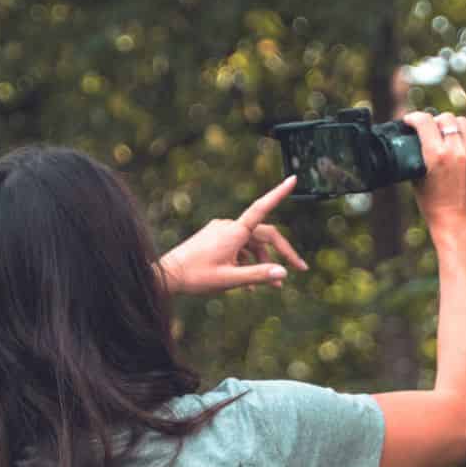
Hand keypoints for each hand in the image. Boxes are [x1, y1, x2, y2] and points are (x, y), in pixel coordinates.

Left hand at [157, 176, 308, 293]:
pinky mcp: (215, 238)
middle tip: (299, 268)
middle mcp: (229, 227)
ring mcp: (221, 232)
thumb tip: (283, 273)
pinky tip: (249, 284)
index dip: (278, 193)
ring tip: (272, 286)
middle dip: (281, 252)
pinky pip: (238, 247)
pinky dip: (247, 262)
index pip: (262, 208)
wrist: (167, 275)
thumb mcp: (229, 280)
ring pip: (252, 243)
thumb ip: (258, 276)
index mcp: (234, 232)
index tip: (293, 179)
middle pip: (264, 234)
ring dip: (263, 261)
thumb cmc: (196, 277)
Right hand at [403, 111, 465, 234]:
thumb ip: (416, 157)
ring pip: (463, 122)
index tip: (410, 120)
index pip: (424, 122)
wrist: (457, 222)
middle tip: (430, 128)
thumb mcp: (416, 179)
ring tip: (448, 129)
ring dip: (453, 122)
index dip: (414, 117)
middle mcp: (456, 151)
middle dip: (434, 121)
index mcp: (435, 155)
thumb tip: (413, 140)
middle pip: (445, 119)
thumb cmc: (432, 205)